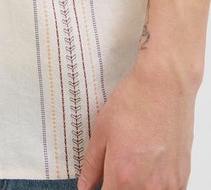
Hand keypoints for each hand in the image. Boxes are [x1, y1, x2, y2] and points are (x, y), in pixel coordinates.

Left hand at [77, 67, 194, 189]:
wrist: (165, 87)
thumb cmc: (134, 103)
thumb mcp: (101, 131)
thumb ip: (91, 165)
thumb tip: (84, 185)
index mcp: (122, 175)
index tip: (99, 183)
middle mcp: (147, 186)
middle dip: (117, 187)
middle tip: (114, 170)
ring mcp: (168, 185)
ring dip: (137, 187)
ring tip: (133, 165)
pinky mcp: (182, 178)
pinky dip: (155, 186)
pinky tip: (149, 169)